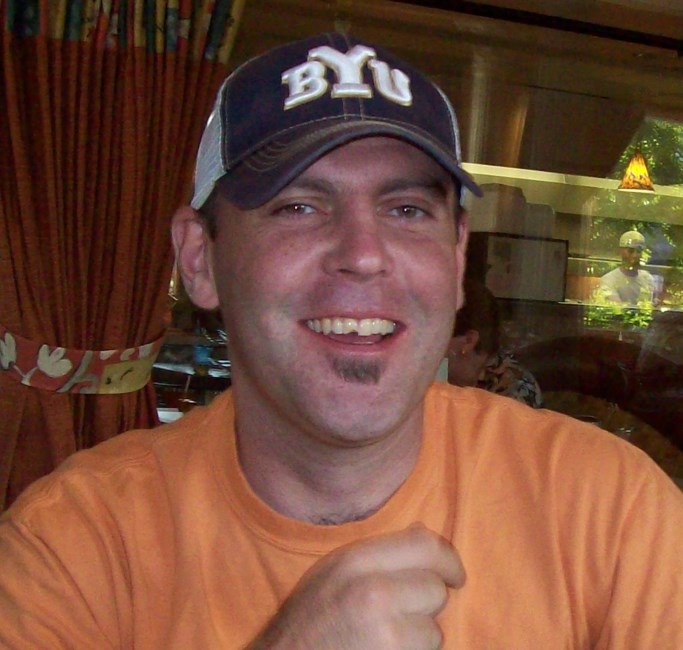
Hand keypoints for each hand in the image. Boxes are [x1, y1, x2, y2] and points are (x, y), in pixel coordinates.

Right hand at [248, 524, 465, 648]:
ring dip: (419, 638)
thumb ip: (376, 554)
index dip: (448, 559)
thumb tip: (424, 534)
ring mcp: (384, 633)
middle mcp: (373, 591)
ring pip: (434, 631)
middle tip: (403, 614)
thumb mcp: (332, 572)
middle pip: (435, 588)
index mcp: (356, 560)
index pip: (425, 545)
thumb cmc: (307, 622)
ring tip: (387, 639)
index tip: (455, 575)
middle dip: (427, 604)